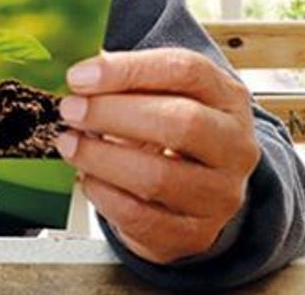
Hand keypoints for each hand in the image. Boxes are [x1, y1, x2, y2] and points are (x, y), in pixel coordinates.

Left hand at [55, 49, 259, 264]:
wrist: (197, 189)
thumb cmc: (172, 132)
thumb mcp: (161, 95)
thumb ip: (126, 79)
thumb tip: (78, 75)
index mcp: (227, 97)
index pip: (186, 71)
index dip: (128, 70)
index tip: (79, 77)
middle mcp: (234, 146)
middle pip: (181, 122)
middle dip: (113, 114)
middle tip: (71, 110)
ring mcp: (221, 195)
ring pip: (159, 176)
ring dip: (101, 158)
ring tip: (70, 144)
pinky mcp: (196, 234)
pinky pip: (143, 218)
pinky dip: (105, 196)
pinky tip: (88, 179)